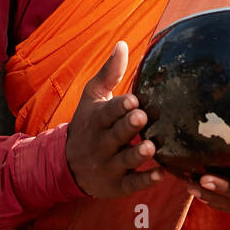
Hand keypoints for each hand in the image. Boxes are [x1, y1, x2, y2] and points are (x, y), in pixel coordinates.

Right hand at [64, 41, 162, 198]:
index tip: (133, 99)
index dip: (119, 107)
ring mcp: (108, 166)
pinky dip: (145, 180)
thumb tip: (123, 44)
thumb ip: (109, 73)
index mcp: (96, 120)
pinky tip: (161, 174)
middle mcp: (101, 144)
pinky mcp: (117, 185)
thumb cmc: (89, 123)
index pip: (107, 112)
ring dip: (138, 154)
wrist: (68, 165)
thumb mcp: (93, 97)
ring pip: (124, 161)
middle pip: (116, 135)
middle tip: (142, 117)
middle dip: (128, 126)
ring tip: (151, 146)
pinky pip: (132, 184)